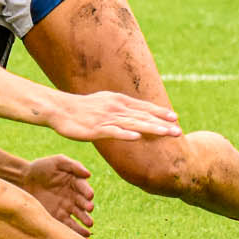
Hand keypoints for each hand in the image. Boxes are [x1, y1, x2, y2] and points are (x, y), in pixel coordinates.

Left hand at [20, 153, 93, 231]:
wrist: (24, 179)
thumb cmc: (42, 167)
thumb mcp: (57, 162)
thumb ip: (73, 166)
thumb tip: (88, 174)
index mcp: (76, 183)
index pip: (84, 188)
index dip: (87, 191)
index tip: (89, 196)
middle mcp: (74, 197)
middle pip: (83, 203)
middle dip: (87, 207)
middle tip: (89, 209)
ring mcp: (66, 208)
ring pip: (78, 216)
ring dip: (84, 221)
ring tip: (89, 226)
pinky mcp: (57, 217)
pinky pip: (67, 225)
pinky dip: (75, 230)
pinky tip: (82, 234)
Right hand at [48, 90, 180, 143]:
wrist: (59, 109)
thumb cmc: (82, 108)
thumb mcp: (104, 103)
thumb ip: (120, 108)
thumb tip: (133, 113)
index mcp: (118, 100)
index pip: (143, 107)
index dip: (160, 112)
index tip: (175, 118)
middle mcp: (115, 107)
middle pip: (142, 116)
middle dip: (162, 124)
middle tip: (179, 131)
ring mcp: (106, 118)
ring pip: (133, 124)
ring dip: (151, 129)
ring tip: (166, 133)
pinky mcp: (96, 129)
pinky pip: (113, 132)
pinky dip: (126, 134)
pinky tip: (137, 138)